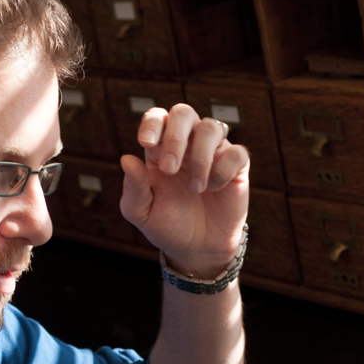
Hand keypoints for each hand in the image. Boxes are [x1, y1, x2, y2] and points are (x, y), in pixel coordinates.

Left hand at [119, 101, 250, 274]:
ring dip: (200, 157)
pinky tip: (214, 188)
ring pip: (212, 127)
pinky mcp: (236, 168)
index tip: (146, 143)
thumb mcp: (142, 213)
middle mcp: (187, 145)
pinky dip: (224, 169)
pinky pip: (237, 153)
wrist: (197, 250)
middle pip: (184, 112)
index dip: (152, 122)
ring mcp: (213, 153)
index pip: (158, 117)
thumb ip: (134, 188)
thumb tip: (127, 159)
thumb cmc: (168, 226)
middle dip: (175, 136)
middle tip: (169, 169)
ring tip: (195, 189)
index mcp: (161, 149)